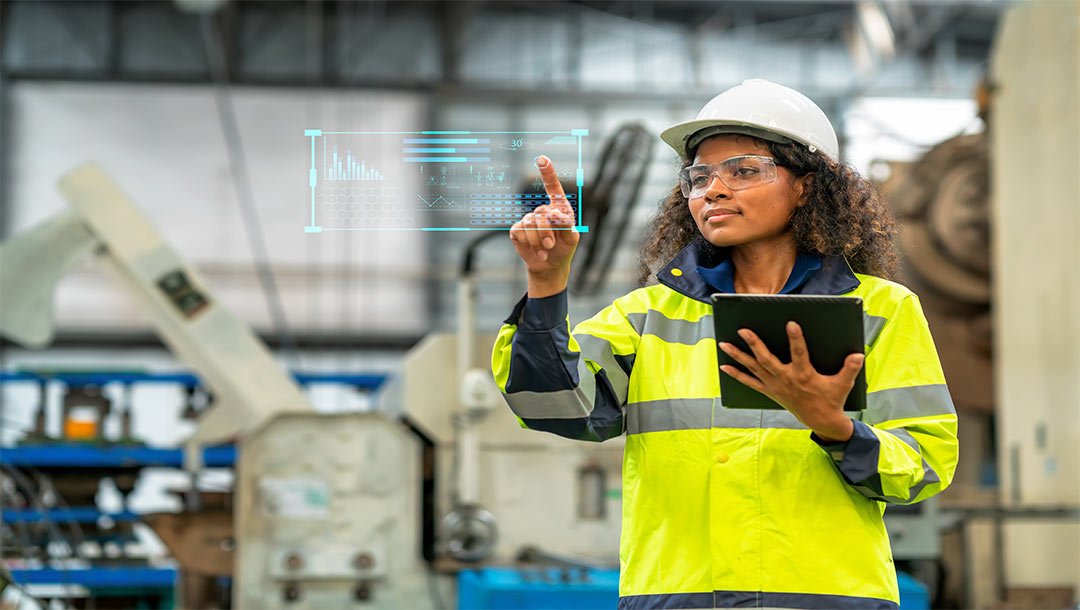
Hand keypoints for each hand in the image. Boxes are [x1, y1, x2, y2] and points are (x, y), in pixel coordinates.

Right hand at [508, 155, 579, 277]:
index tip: (542, 158)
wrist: (550, 266)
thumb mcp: (572, 238)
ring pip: (530, 224)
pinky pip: (520, 232)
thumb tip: (553, 212)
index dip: (547, 173)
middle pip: (541, 214)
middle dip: (547, 232)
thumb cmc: (564, 249)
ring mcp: (528, 220)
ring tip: (546, 250)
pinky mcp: (517, 230)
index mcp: (558, 208)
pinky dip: (530, 244)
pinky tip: (538, 252)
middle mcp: (542, 211)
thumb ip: (566, 224)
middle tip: (552, 245)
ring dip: (539, 240)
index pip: (553, 188)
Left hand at [718, 321, 863, 441]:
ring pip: (754, 368)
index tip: (791, 323)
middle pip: (767, 359)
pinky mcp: (769, 391)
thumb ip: (850, 368)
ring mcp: (775, 385)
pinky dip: (736, 374)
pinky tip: (723, 366)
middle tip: (743, 330)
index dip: (796, 338)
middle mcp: (786, 379)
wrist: (821, 420)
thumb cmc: (832, 398)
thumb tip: (858, 354)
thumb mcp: (843, 383)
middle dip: (754, 344)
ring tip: (724, 344)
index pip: (800, 353)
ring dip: (738, 356)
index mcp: (804, 375)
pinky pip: (749, 382)